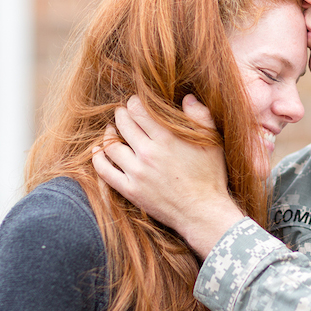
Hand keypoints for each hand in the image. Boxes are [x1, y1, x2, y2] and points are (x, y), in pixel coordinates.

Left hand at [92, 95, 245, 257]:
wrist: (203, 212)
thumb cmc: (210, 176)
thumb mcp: (213, 142)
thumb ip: (201, 116)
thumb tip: (187, 98)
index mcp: (167, 138)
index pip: (139, 110)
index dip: (134, 102)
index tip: (136, 102)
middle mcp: (149, 153)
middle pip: (123, 123)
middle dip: (122, 113)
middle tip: (124, 113)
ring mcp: (137, 173)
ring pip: (111, 145)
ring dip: (109, 133)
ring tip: (112, 129)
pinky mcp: (131, 190)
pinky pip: (105, 171)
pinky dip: (98, 158)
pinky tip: (98, 151)